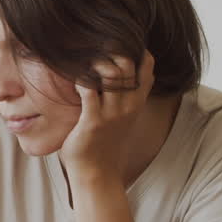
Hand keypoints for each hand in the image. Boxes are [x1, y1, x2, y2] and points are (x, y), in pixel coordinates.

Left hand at [60, 51, 154, 180]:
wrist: (97, 175)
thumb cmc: (103, 146)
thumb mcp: (120, 120)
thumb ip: (122, 99)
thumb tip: (112, 77)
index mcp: (136, 104)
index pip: (147, 67)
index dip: (135, 51)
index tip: (117, 45)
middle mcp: (128, 106)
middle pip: (128, 64)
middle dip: (110, 52)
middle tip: (93, 51)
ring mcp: (112, 114)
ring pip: (111, 73)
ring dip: (94, 63)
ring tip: (82, 66)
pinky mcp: (93, 122)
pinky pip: (88, 90)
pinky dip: (80, 80)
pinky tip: (74, 82)